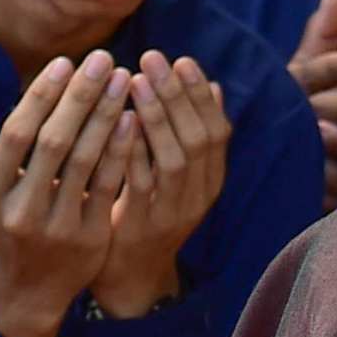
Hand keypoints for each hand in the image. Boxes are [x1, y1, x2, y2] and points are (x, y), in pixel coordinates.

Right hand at [0, 51, 134, 336]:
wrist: (26, 288)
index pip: (16, 135)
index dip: (41, 96)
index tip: (65, 62)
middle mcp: (21, 212)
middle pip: (55, 143)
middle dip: (81, 96)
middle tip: (104, 59)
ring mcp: (58, 228)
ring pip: (86, 162)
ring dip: (107, 116)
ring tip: (124, 80)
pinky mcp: (90, 238)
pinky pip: (108, 186)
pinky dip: (122, 150)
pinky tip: (133, 118)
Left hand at [88, 51, 227, 317]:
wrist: (131, 278)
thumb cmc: (149, 212)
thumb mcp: (178, 174)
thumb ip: (192, 135)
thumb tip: (212, 84)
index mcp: (210, 182)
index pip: (217, 131)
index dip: (200, 95)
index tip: (182, 60)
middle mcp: (198, 197)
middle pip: (198, 139)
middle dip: (177, 95)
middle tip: (154, 57)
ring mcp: (171, 214)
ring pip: (174, 159)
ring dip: (156, 115)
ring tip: (135, 79)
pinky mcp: (141, 226)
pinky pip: (140, 183)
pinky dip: (132, 149)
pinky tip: (118, 121)